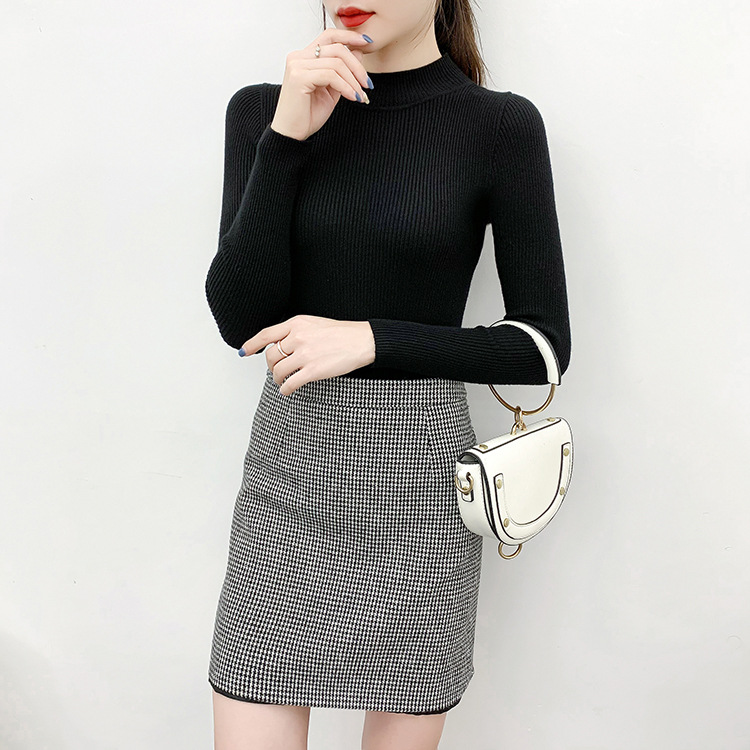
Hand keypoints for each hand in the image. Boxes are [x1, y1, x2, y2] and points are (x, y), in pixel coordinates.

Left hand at [238, 315, 375, 394]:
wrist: (362, 341)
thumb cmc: (341, 333)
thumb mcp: (314, 324)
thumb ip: (296, 331)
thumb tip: (280, 345)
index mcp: (296, 324)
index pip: (266, 335)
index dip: (252, 344)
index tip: (245, 352)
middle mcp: (297, 337)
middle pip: (270, 356)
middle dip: (270, 366)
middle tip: (276, 370)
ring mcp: (304, 355)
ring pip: (277, 371)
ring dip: (277, 379)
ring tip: (283, 381)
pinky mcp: (312, 371)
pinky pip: (289, 383)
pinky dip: (285, 389)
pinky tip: (287, 390)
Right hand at [270, 29, 374, 141]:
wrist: (291, 134)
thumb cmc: (308, 115)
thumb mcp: (331, 90)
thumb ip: (342, 72)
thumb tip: (358, 52)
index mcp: (304, 57)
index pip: (329, 36)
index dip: (349, 36)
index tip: (367, 42)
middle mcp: (298, 57)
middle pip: (337, 49)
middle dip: (357, 66)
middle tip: (367, 84)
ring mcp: (297, 65)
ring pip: (336, 63)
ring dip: (353, 80)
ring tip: (360, 95)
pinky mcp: (299, 77)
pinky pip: (331, 76)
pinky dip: (346, 87)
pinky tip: (352, 98)